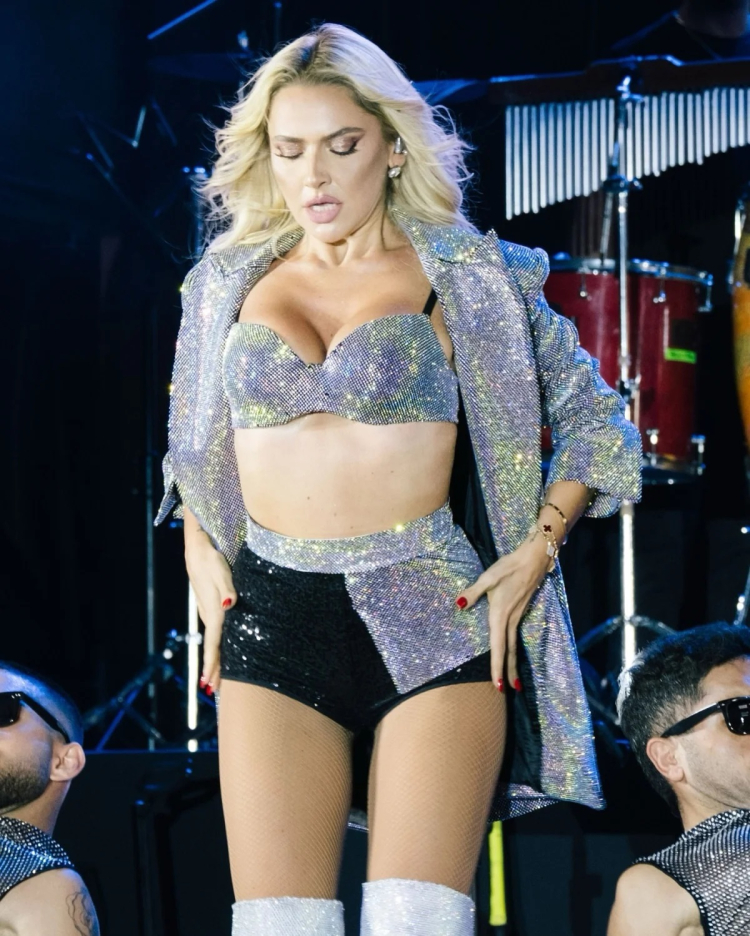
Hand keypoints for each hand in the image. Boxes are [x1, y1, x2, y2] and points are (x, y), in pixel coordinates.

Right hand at [184, 531, 236, 691]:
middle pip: (213, 647)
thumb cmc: (212, 560)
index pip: (213, 643)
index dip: (212, 663)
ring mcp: (208, 611)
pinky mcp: (210, 606)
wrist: (197, 550)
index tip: (208, 683)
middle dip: (213, 669)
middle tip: (214, 691)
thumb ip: (228, 590)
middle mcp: (210, 615)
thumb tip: (229, 605)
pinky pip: (215, 633)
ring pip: (214, 641)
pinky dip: (217, 647)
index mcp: (214, 611)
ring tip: (216, 679)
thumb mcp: (222, 572)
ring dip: (216, 660)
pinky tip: (221, 651)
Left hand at [456, 533, 550, 691]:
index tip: (498, 684)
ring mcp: (518, 617)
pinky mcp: (520, 612)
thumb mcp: (488, 577)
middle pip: (509, 651)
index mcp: (501, 614)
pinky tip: (512, 655)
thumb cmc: (509, 567)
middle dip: (508, 671)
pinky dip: (514, 651)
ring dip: (513, 664)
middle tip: (507, 691)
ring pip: (514, 645)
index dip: (497, 666)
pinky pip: (516, 637)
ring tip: (514, 682)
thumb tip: (458, 604)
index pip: (498, 646)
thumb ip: (473, 592)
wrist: (534, 559)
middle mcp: (511, 620)